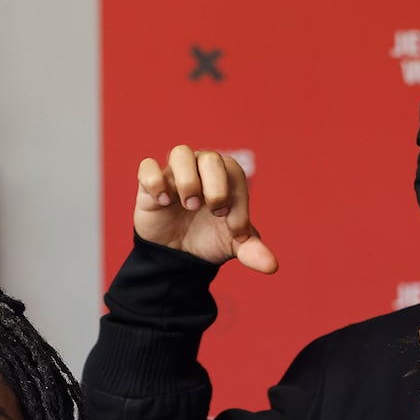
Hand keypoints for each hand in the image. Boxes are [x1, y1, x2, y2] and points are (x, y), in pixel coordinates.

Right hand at [133, 145, 278, 270]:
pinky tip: (163, 202)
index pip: (235, 174)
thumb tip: (272, 267)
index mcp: (225, 178)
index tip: (235, 231)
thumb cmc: (208, 238)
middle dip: (216, 186)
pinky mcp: (149, 184)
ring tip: (189, 205)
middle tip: (214, 212)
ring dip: (188, 180)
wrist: (177, 253)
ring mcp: (174, 174)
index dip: (238, 201)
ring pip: (180, 153)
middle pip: (210, 157)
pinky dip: (155, 181)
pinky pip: (147, 166)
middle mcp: (201, 169)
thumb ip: (252, 251)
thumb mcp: (232, 246)